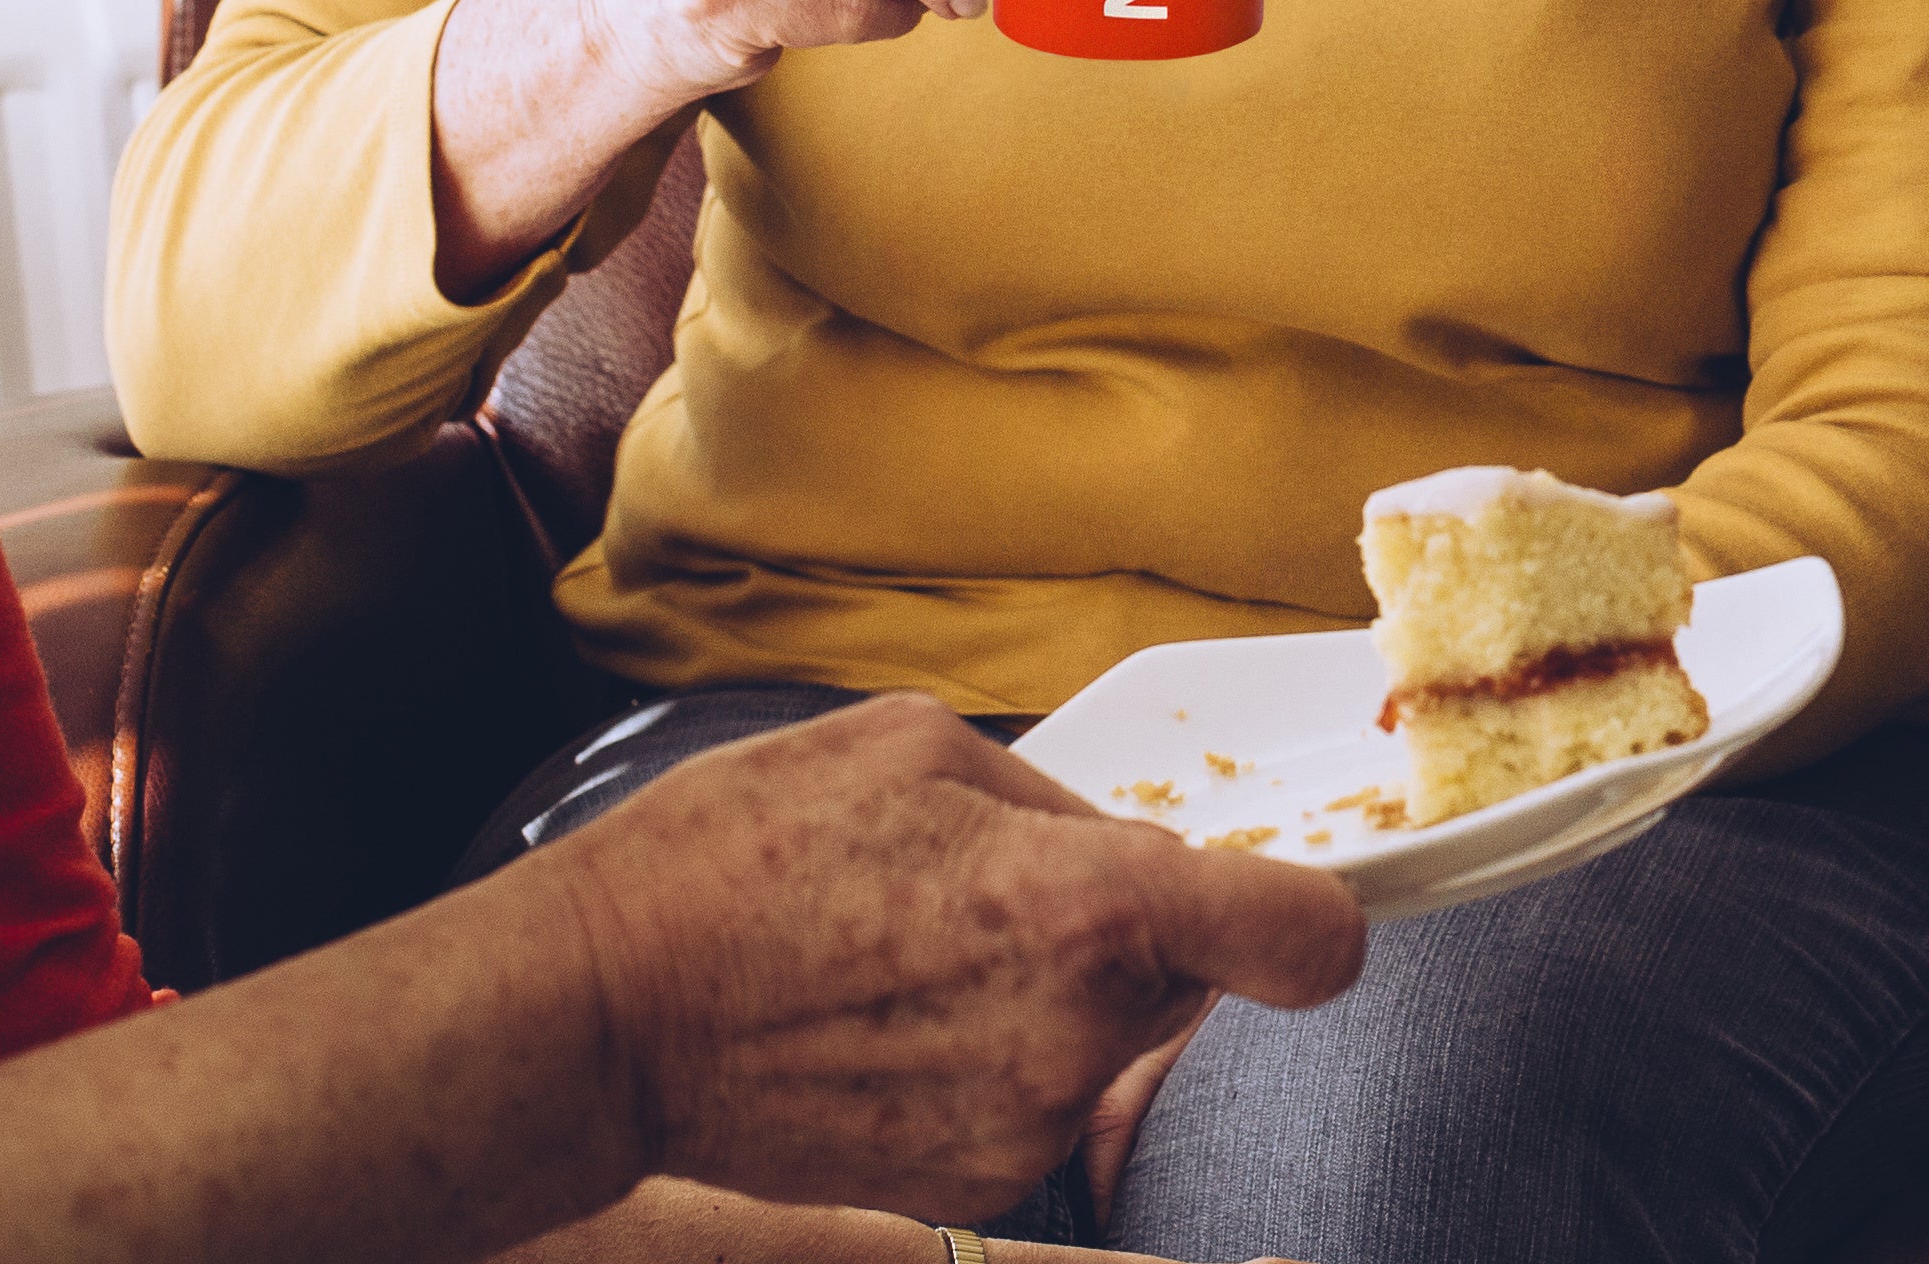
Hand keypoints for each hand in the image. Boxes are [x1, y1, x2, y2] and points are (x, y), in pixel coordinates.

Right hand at [536, 697, 1364, 1224]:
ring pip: (1108, 1036)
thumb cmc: (742, 856)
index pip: (1303, 935)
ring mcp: (1028, 1119)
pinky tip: (892, 1018)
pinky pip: (1039, 1098)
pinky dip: (996, 1060)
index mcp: (1088, 901)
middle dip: (1134, 930)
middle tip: (998, 894)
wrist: (604, 1014)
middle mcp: (1080, 1027)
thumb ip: (1054, 798)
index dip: (1324, 914)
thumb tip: (1118, 844)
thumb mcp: (914, 749)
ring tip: (916, 954)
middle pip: (1189, 974)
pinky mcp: (977, 1180)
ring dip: (1054, 996)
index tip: (1307, 901)